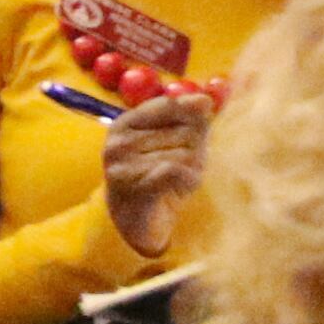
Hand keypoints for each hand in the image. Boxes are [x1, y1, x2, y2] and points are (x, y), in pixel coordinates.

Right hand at [98, 88, 214, 258]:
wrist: (136, 224)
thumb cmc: (157, 177)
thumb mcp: (172, 141)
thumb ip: (188, 117)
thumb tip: (205, 100)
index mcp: (123, 124)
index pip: (171, 105)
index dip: (191, 122)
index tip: (192, 139)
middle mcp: (118, 142)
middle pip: (185, 130)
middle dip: (194, 150)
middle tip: (178, 169)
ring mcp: (124, 166)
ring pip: (186, 152)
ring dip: (193, 169)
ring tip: (176, 182)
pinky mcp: (136, 187)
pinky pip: (177, 170)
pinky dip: (189, 180)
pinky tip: (181, 190)